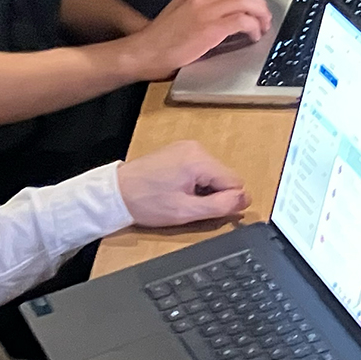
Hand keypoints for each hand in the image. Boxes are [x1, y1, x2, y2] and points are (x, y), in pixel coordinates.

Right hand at [115, 0, 272, 80]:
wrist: (143, 53)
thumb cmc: (159, 41)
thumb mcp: (179, 14)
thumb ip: (200, 9)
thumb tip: (225, 15)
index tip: (255, 9)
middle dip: (259, 4)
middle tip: (265, 18)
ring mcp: (206, 10)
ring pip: (246, 3)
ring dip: (260, 15)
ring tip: (263, 27)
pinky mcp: (211, 28)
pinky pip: (243, 21)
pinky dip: (253, 28)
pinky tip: (254, 36)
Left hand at [118, 140, 250, 227]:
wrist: (115, 193)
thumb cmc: (146, 203)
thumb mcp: (186, 212)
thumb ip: (220, 206)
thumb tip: (245, 200)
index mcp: (199, 160)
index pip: (236, 182)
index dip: (225, 201)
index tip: (203, 209)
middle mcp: (196, 148)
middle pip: (225, 176)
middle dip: (213, 194)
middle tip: (188, 204)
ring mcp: (187, 147)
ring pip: (213, 173)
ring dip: (203, 189)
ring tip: (179, 196)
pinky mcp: (179, 150)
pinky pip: (200, 168)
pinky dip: (194, 181)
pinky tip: (175, 188)